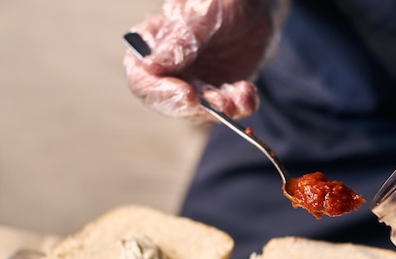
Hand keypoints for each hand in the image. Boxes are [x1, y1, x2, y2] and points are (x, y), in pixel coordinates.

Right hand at [123, 0, 278, 121]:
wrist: (253, 9)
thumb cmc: (221, 3)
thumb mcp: (201, 15)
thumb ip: (179, 41)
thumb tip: (150, 65)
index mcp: (152, 47)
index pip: (141, 80)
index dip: (162, 94)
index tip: (188, 95)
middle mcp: (169, 71)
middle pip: (170, 104)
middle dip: (198, 109)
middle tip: (222, 104)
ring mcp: (194, 84)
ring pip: (201, 111)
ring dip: (223, 109)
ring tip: (242, 95)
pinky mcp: (218, 93)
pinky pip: (227, 110)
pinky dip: (240, 106)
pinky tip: (248, 92)